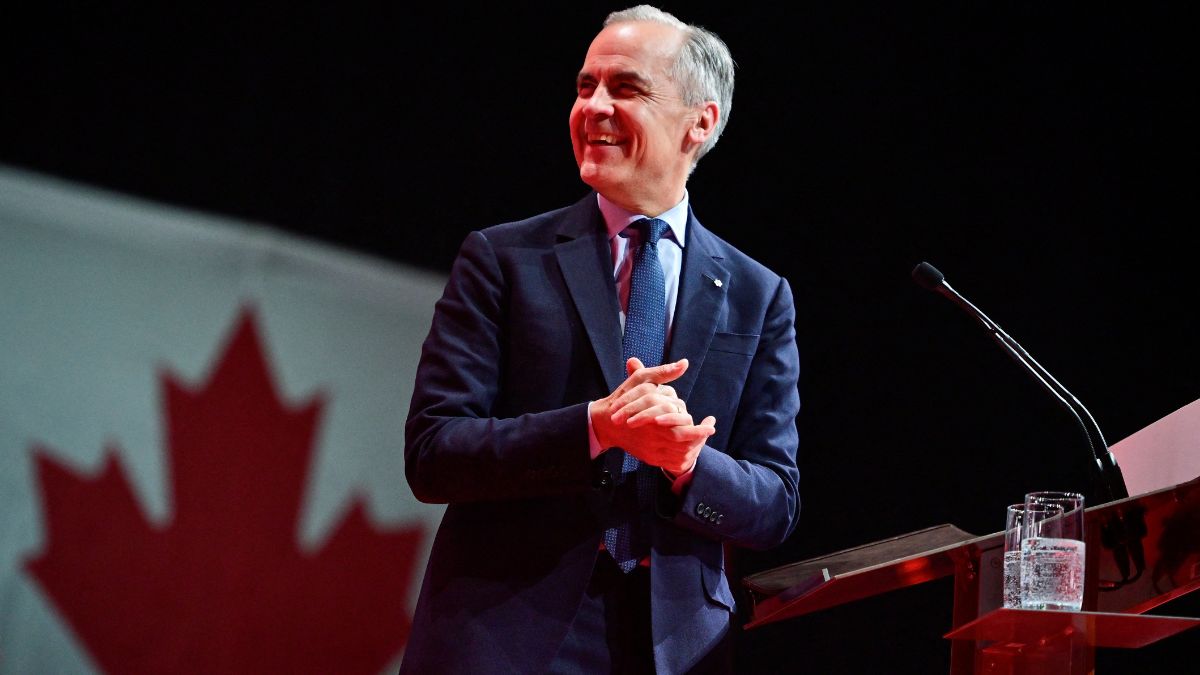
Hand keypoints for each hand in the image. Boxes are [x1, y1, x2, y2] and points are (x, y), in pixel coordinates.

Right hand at [591, 357, 716, 474]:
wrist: (605, 423)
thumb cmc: (623, 399)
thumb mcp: (642, 380)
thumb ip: (664, 373)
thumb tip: (684, 364)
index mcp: (653, 418)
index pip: (681, 428)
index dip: (699, 430)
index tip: (712, 424)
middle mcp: (653, 436)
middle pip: (681, 443)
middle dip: (699, 439)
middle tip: (711, 431)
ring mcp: (650, 449)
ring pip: (677, 453)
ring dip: (693, 448)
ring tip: (704, 439)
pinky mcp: (649, 457)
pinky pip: (669, 461)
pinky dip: (681, 457)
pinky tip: (691, 449)